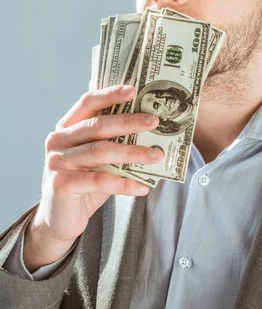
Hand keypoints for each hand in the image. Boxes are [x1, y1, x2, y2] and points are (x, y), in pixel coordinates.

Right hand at [33, 85, 162, 242]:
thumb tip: (149, 127)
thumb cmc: (84, 184)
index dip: (110, 94)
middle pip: (97, 125)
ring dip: (133, 153)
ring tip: (156, 156)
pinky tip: (142, 187)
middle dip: (129, 122)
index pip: (88, 102)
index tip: (134, 89)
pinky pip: (100, 180)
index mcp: (66, 127)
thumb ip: (112, 142)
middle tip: (155, 122)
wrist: (60, 219)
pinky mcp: (61, 184)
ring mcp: (57, 162)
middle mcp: (58, 141)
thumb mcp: (97, 159)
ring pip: (101, 151)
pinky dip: (124, 183)